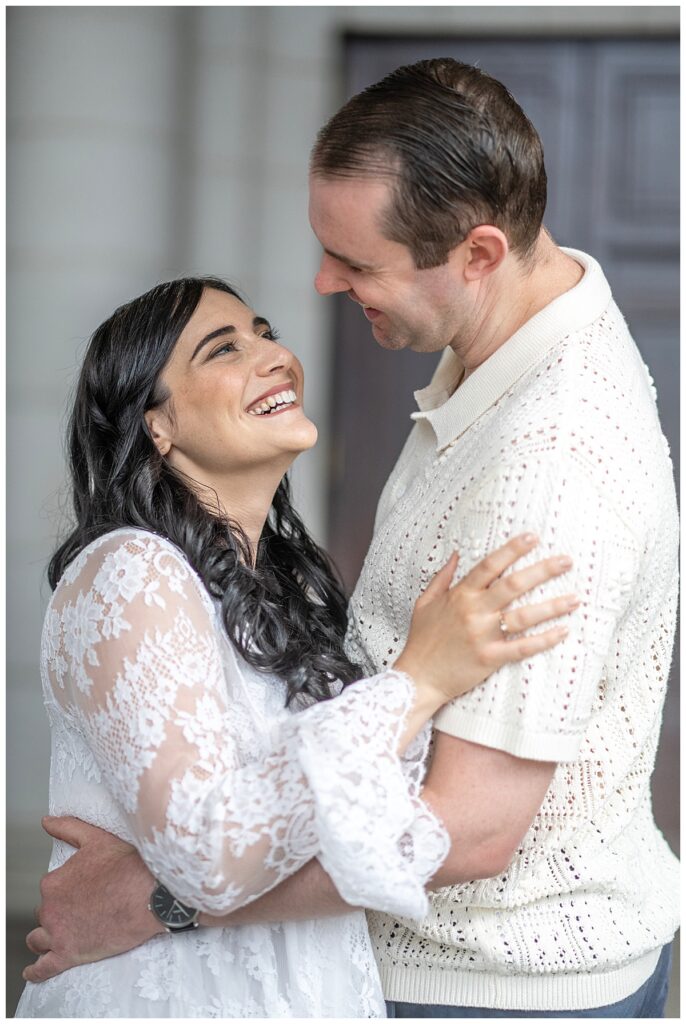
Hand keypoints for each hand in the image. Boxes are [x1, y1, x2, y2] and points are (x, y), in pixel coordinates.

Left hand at [23, 816, 160, 982]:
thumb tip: (46, 821)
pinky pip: (43, 968)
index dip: (67, 889)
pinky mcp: (69, 955)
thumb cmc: (127, 866)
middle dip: (59, 911)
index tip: (83, 890)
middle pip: (46, 913)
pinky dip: (36, 970)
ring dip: (45, 937)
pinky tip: (35, 970)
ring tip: (57, 936)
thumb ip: (67, 829)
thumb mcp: (96, 838)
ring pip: (39, 939)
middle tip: (82, 909)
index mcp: (53, 882)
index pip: (50, 889)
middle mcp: (50, 909)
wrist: (151, 894)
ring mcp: (58, 934)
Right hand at [395, 533, 575, 703]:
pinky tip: (562, 632)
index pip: (490, 565)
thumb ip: (442, 577)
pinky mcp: (490, 658)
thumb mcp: (424, 603)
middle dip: (542, 570)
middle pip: (513, 585)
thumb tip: (457, 554)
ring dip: (552, 606)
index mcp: (459, 595)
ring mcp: (483, 635)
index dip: (512, 549)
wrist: (417, 677)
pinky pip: (522, 647)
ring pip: (523, 616)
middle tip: (566, 561)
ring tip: (575, 598)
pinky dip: (543, 640)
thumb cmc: (421, 641)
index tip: (532, 537)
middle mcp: (473, 611)